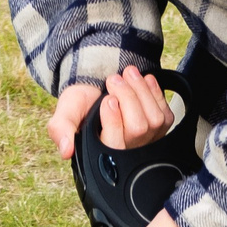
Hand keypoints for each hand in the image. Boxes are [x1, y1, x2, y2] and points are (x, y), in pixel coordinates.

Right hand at [46, 65, 179, 157]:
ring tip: (127, 74)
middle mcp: (126, 152)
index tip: (107, 98)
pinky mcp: (159, 129)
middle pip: (137, 129)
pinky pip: (164, 114)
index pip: (114, 144)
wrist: (99, 85)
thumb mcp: (65, 112)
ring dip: (141, 91)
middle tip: (113, 79)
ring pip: (153, 120)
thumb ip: (61, 129)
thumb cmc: (81, 103)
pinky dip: (155, 93)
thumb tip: (66, 151)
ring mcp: (145, 142)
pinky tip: (143, 82)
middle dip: (127, 97)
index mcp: (102, 152)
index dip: (113, 119)